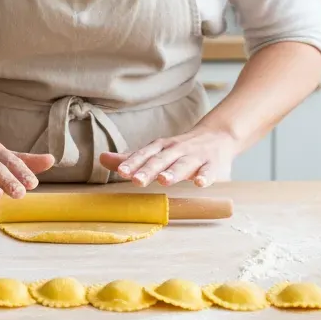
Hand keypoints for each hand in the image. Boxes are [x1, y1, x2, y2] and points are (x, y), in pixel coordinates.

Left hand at [98, 126, 237, 188]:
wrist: (219, 135)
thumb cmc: (181, 148)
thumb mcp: (156, 151)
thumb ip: (132, 158)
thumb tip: (102, 158)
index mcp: (161, 147)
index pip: (144, 155)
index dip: (133, 163)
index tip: (121, 172)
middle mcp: (176, 150)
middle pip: (161, 160)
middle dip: (148, 170)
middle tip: (136, 180)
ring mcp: (195, 157)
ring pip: (183, 164)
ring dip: (173, 172)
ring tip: (164, 181)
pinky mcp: (213, 164)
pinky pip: (209, 170)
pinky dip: (205, 176)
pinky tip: (200, 183)